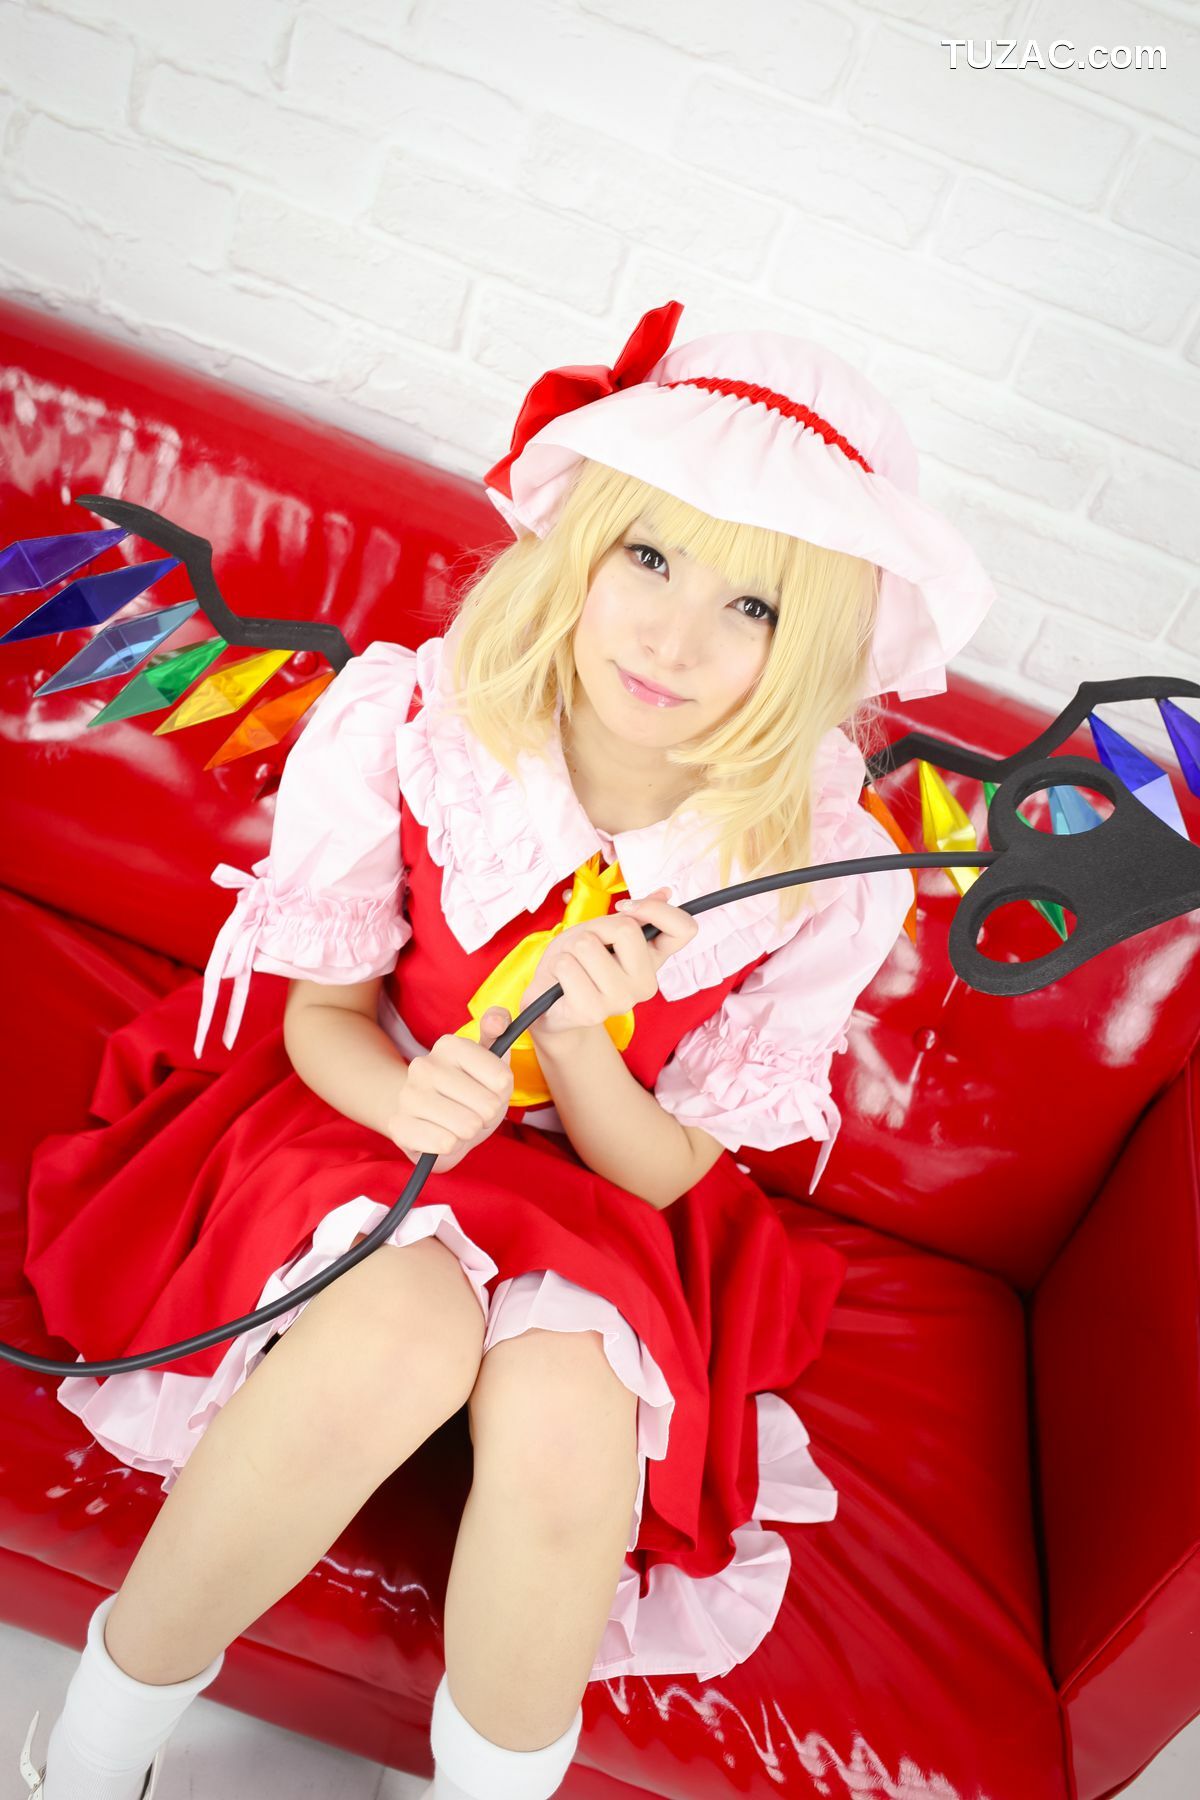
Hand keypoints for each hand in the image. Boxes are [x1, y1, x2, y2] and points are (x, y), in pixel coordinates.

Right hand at [384, 1007, 514, 1173]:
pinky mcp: (398, 1125)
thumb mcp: (490, 1061)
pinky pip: (443, 1143)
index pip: (502, 1079)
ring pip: (466, 1127)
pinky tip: (443, 1137)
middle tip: (473, 1112)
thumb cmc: (468, 1090)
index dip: (503, 1093)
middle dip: (486, 1116)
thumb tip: (497, 1020)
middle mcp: (424, 1065)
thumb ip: (499, 1032)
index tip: (490, 1090)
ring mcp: (408, 1095)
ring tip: (459, 1125)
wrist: (426, 1118)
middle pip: (487, 1106)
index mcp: (449, 1045)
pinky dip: (451, 1146)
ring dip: (470, 1133)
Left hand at [520, 887, 698, 1038]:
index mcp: (654, 959)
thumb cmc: (578, 963)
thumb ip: (632, 917)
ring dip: (570, 950)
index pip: (684, 929)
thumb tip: (665, 892)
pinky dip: (558, 966)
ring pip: (588, 946)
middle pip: (627, 930)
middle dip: (594, 930)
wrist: (551, 1005)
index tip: (625, 908)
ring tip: (572, 967)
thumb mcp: (602, 931)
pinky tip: (562, 982)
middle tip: (585, 949)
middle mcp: (646, 983)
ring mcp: (622, 1000)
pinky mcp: (594, 1012)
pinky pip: (567, 966)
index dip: (656, 910)